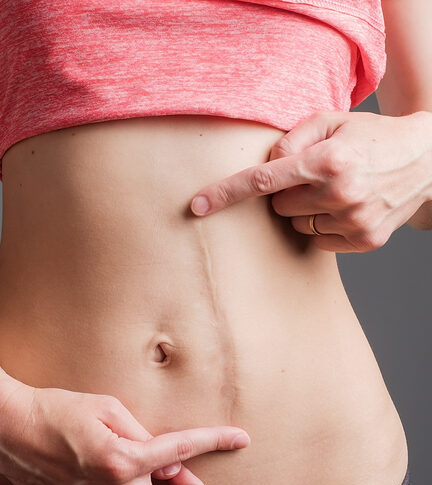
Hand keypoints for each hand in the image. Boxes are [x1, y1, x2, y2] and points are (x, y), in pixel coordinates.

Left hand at [190, 110, 431, 251]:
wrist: (425, 159)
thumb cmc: (369, 137)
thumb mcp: (329, 120)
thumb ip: (289, 139)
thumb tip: (264, 167)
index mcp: (329, 161)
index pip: (263, 182)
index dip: (226, 194)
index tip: (197, 206)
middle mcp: (341, 194)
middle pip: (278, 207)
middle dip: (286, 193)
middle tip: (312, 177)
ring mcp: (355, 221)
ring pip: (296, 226)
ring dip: (304, 211)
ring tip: (333, 191)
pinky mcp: (365, 241)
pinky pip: (318, 241)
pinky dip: (322, 225)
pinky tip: (345, 207)